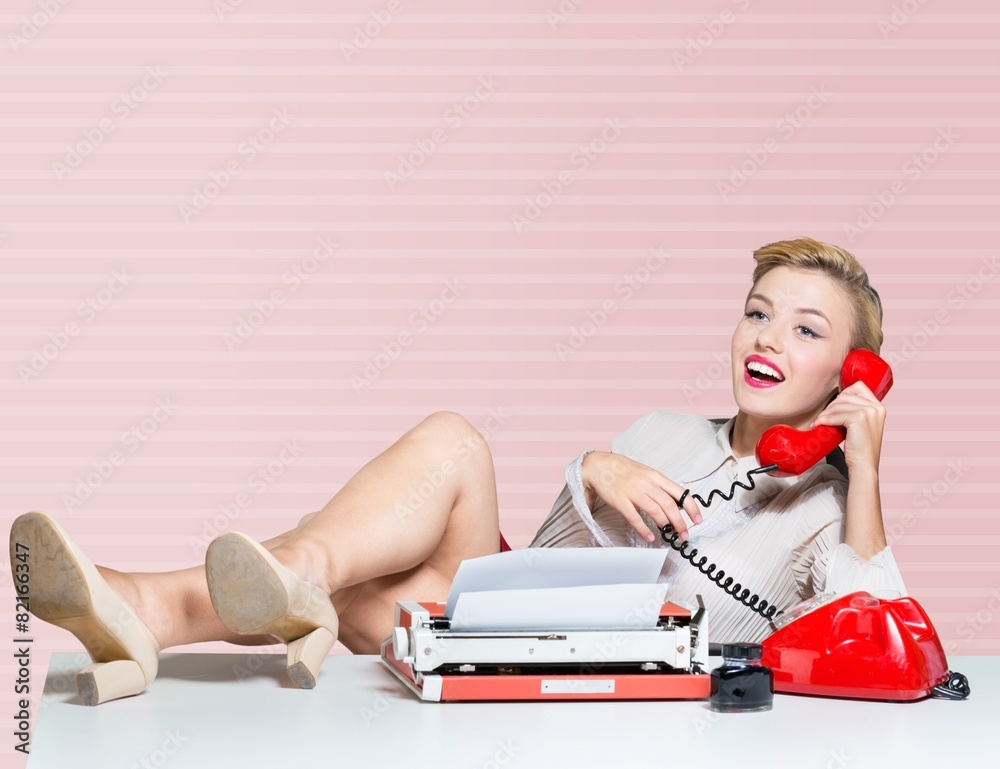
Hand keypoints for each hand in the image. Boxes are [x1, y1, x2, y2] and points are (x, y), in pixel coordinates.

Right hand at [581, 451, 702, 542]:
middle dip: (680, 522)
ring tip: (671, 536)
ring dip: (666, 526)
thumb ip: (661, 486)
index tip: (698, 520)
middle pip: (670, 505)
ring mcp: (633, 492)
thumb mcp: (646, 473)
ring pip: (656, 511)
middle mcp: (647, 484)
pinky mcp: (620, 501)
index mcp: (656, 476)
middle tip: (684, 534)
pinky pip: (634, 518)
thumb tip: (677, 503)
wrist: (599, 465)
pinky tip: (650, 536)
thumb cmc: (623, 470)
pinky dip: (644, 529)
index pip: (680, 493)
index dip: (692, 507)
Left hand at [807, 380, 885, 471]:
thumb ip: (855, 411)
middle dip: (831, 406)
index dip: (843, 394)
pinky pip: (835, 414)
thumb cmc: (860, 448)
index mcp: (879, 406)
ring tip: (820, 422)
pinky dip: (824, 419)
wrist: (864, 466)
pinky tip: (819, 425)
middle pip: (845, 395)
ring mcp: (869, 412)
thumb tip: (837, 400)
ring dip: (825, 413)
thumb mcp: (862, 425)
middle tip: (823, 418)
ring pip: (838, 404)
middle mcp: (876, 407)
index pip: (858, 387)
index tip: (834, 407)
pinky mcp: (859, 418)